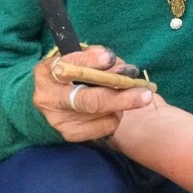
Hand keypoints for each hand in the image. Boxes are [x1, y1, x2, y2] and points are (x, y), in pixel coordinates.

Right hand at [33, 45, 153, 141]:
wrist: (49, 99)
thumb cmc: (69, 73)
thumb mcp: (76, 58)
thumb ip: (96, 58)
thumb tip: (121, 69)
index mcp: (47, 72)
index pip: (69, 66)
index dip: (90, 61)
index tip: (111, 58)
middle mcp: (49, 97)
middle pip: (87, 100)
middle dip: (119, 97)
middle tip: (144, 93)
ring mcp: (58, 119)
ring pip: (100, 115)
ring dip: (121, 105)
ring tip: (126, 96)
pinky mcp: (70, 134)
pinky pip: (103, 128)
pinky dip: (114, 117)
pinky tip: (112, 110)